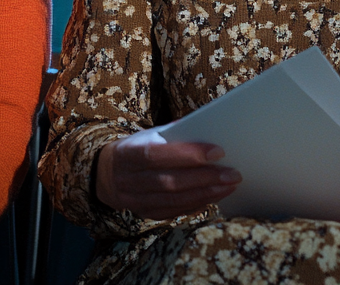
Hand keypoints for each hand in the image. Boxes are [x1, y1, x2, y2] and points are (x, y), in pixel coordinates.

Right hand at [96, 127, 239, 219]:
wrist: (106, 173)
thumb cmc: (137, 148)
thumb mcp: (148, 134)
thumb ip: (174, 133)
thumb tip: (208, 127)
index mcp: (129, 153)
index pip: (159, 154)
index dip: (188, 154)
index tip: (218, 151)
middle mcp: (129, 179)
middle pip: (170, 181)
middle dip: (205, 178)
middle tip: (233, 174)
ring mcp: (134, 200)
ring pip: (173, 200)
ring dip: (205, 194)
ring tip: (229, 186)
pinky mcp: (143, 213)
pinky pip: (172, 212)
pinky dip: (195, 205)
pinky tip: (213, 197)